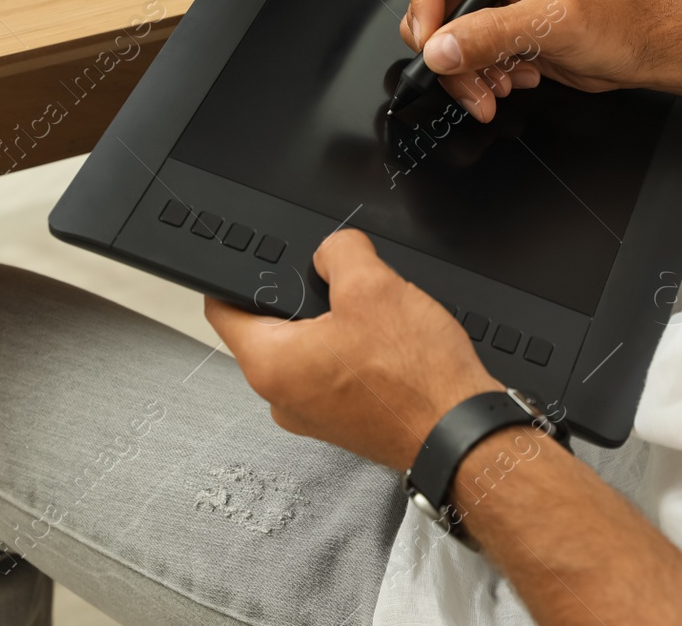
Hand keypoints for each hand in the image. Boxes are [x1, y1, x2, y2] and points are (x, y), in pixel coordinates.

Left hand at [204, 230, 501, 470]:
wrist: (459, 432)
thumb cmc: (416, 379)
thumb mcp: (373, 285)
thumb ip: (339, 251)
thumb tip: (331, 249)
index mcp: (270, 365)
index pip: (221, 309)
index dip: (235, 276)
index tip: (255, 262)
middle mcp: (282, 399)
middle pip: (273, 328)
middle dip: (304, 299)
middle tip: (340, 286)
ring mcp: (313, 415)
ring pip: (309, 350)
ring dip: (336, 328)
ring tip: (375, 321)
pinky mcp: (344, 422)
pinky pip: (335, 375)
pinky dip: (356, 355)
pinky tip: (389, 348)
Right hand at [386, 0, 681, 122]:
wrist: (642, 47)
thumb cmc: (617, 18)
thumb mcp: (553, 22)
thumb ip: (492, 34)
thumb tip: (439, 49)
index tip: (437, 36)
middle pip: (421, 3)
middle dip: (443, 49)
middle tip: (471, 75)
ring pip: (436, 39)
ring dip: (463, 72)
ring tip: (498, 85)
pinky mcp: (491, 26)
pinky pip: (457, 56)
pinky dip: (477, 77)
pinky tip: (512, 77)